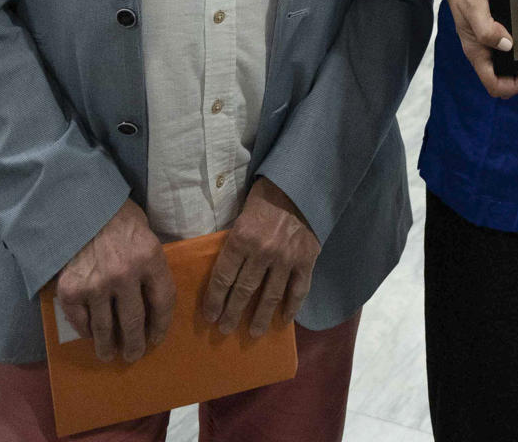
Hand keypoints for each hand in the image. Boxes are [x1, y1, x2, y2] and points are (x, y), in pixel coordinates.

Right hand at [55, 200, 173, 363]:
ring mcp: (95, 284)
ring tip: (109, 355)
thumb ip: (152, 265)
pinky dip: (85, 332)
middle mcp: (124, 275)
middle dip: (135, 344)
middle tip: (134, 355)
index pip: (163, 302)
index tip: (156, 338)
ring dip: (108, 346)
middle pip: (134, 322)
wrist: (79, 205)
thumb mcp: (147, 235)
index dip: (161, 325)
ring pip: (105, 328)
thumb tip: (155, 300)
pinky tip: (90, 336)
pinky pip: (80, 321)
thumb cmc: (119, 218)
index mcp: (150, 258)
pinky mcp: (70, 290)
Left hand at [203, 178, 321, 337]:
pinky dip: (292, 307)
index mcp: (241, 239)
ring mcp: (287, 258)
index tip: (210, 316)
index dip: (215, 300)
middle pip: (244, 291)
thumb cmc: (264, 199)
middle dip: (233, 314)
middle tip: (225, 330)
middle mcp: (262, 252)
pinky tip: (285, 319)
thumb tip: (224, 273)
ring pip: (271, 296)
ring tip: (254, 332)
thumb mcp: (240, 216)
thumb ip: (234, 244)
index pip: (223, 278)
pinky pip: (299, 289)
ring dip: (261, 317)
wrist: (299, 185)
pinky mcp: (306, 259)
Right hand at [436, 0, 517, 99]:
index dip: (515, 85)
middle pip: (504, 77)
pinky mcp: (497, 26)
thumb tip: (508, 46)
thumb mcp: (474, 7)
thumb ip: (486, 29)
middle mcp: (483, 49)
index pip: (494, 84)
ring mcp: (490, 38)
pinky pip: (512, 43)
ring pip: (509, 61)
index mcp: (476, 51)